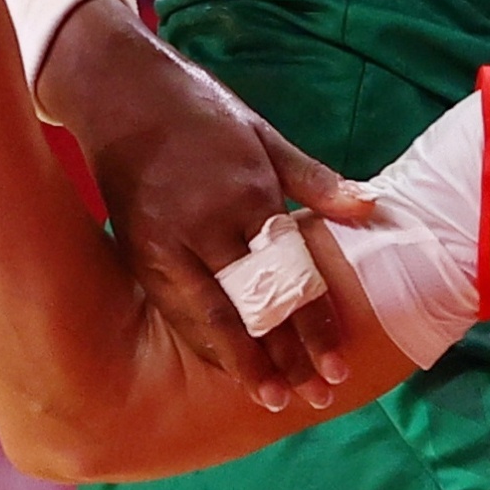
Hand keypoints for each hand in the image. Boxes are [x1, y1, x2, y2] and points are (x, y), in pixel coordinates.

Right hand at [38, 0, 379, 415]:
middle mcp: (205, 222)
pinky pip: (174, 306)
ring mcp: (165, 239)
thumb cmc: (203, 112)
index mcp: (247, 193)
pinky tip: (227, 365)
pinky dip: (203, 338)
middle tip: (315, 397)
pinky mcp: (135, 248)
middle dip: (285, 356)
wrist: (119, 90)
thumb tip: (370, 208)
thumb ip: (316, 181)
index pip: (291, 274)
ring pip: (210, 315)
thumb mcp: (265, 135)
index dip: (315, 325)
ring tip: (274, 398)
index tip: (337, 365)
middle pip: (253, 304)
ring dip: (243, 360)